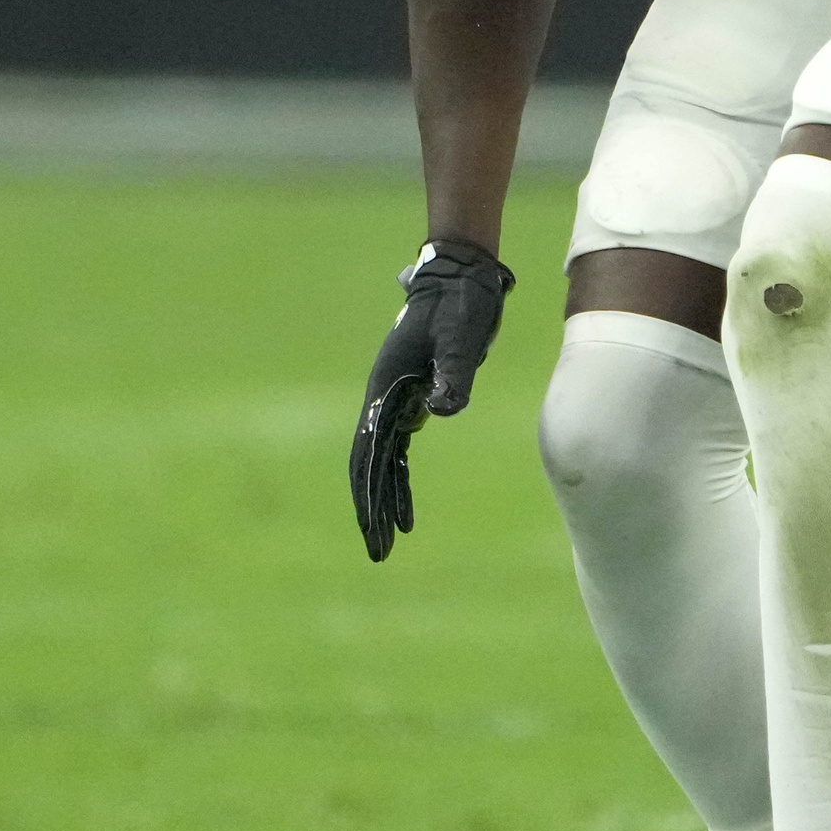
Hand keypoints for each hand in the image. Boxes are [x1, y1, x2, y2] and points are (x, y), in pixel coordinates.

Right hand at [348, 239, 511, 561]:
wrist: (461, 278)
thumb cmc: (459, 306)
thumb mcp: (459, 338)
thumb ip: (452, 373)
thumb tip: (439, 412)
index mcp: (385, 387)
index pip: (369, 452)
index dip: (369, 494)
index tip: (373, 528)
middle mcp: (383, 398)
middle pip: (369, 465)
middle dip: (371, 510)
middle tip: (378, 552)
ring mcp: (396, 399)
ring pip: (383, 462)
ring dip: (385, 501)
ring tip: (391, 541)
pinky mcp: (414, 397)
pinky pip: (399, 451)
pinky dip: (399, 481)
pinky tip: (407, 510)